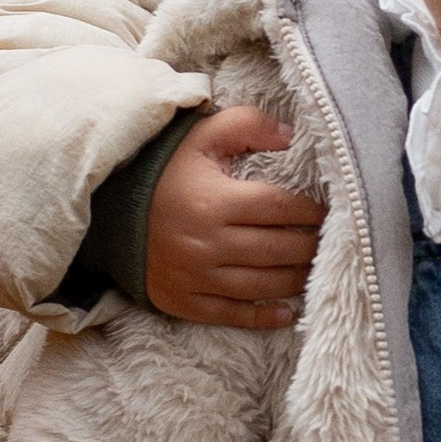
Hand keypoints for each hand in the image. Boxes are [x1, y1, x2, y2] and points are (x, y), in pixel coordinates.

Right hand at [143, 107, 324, 325]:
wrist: (110, 210)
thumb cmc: (165, 170)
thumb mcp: (201, 136)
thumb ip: (247, 124)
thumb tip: (290, 134)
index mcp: (214, 201)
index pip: (279, 208)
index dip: (311, 210)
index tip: (329, 211)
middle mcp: (206, 243)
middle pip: (277, 250)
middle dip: (311, 246)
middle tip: (330, 242)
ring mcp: (194, 276)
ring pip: (261, 285)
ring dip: (296, 280)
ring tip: (315, 270)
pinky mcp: (182, 300)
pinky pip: (231, 315)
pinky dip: (263, 317)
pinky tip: (287, 312)